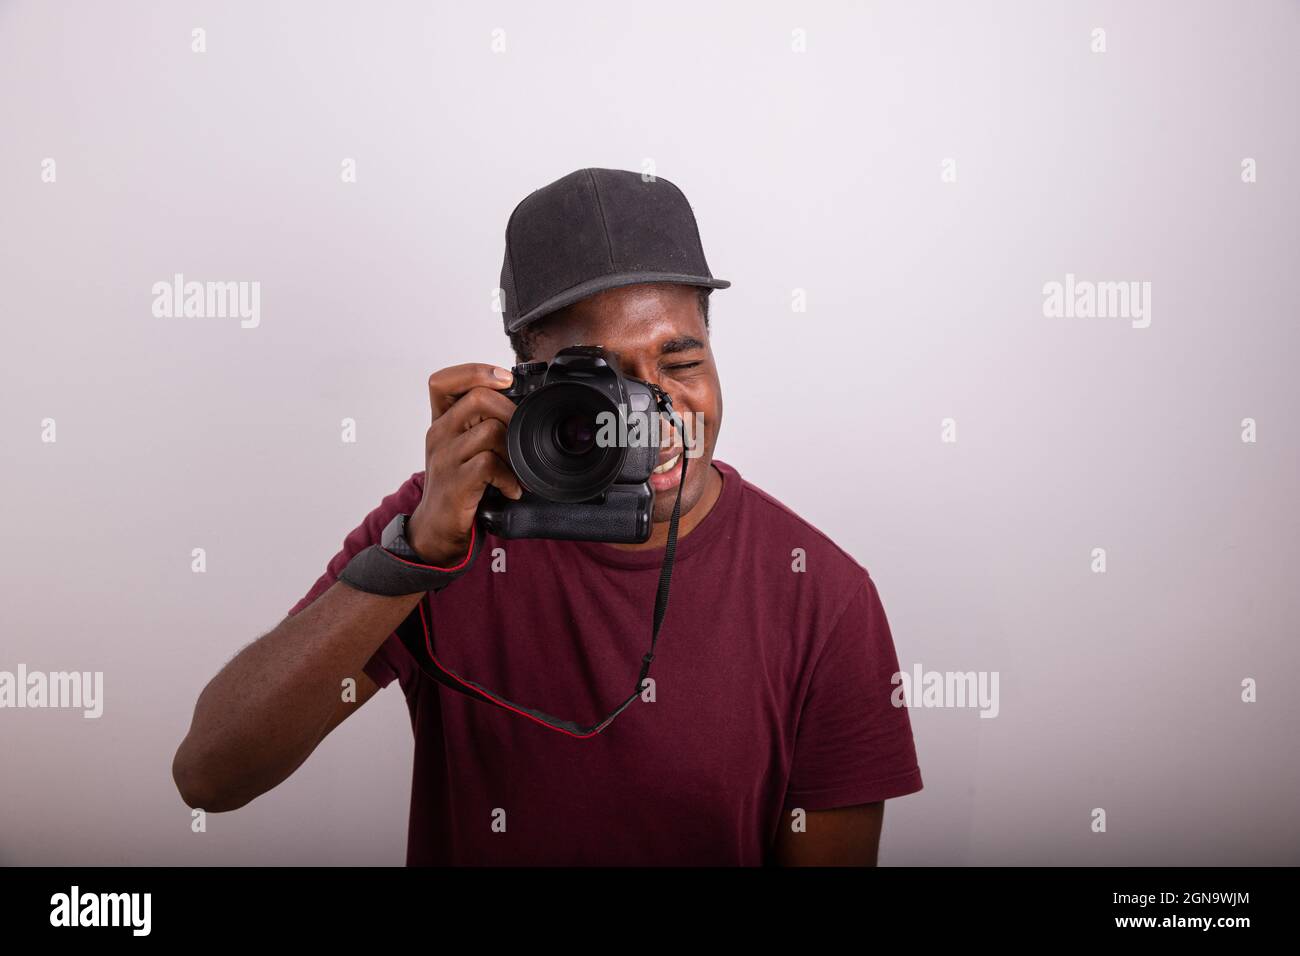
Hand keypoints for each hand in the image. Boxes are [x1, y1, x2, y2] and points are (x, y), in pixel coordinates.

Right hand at [405, 363, 524, 565]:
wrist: (436, 528)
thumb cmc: (458, 485)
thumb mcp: (463, 448)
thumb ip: (481, 425)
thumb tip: (521, 405)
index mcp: (441, 422)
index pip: (443, 381)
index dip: (475, 371)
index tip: (504, 378)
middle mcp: (439, 434)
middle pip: (478, 398)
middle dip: (510, 412)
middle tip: (520, 435)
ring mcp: (445, 458)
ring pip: (490, 431)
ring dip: (513, 449)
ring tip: (517, 468)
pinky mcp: (455, 482)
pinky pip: (490, 465)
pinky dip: (509, 477)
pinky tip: (511, 488)